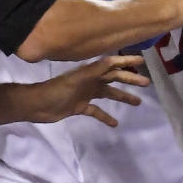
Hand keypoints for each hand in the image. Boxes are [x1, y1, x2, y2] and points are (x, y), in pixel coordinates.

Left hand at [27, 54, 148, 126]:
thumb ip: (94, 70)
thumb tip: (113, 59)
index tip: (141, 62)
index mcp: (90, 72)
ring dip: (122, 97)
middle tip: (146, 84)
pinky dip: (105, 116)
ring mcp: (86, 94)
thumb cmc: (56, 90)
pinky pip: (97, 111)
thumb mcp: (76, 79)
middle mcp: (90, 81)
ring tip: (138, 102)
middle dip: (130, 80)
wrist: (36, 105)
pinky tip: (115, 123)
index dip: (126, 61)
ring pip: (109, 94)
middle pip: (114, 79)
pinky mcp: (81, 107)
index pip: (112, 65)